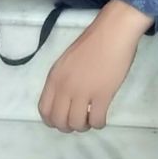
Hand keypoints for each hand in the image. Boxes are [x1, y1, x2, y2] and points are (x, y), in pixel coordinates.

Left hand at [37, 1, 146, 132]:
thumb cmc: (93, 42)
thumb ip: (63, 80)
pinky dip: (98, 123)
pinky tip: (102, 117)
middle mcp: (65, 86)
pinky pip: (96, 121)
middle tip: (79, 120)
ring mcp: (83, 91)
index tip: (63, 119)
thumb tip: (65, 100)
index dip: (52, 120)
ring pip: (76, 124)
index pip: (44, 110)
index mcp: (54, 76)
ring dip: (84, 126)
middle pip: (59, 121)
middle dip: (68, 126)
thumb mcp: (68, 61)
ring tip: (91, 118)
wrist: (113, 32)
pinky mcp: (102, 95)